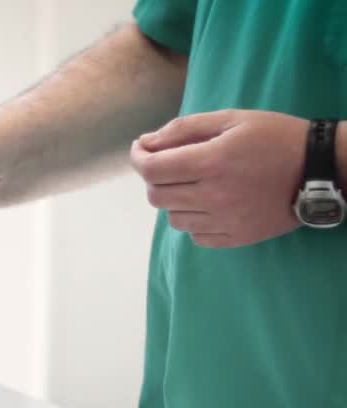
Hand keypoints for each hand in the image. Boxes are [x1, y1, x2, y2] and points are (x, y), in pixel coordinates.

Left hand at [130, 110, 306, 247]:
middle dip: (155, 178)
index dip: (138, 158)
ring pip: (173, 218)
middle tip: (169, 165)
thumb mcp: (232, 119)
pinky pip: (195, 235)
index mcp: (211, 162)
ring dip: (174, 199)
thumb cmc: (276, 138)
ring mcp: (224, 221)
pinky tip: (209, 203)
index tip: (141, 150)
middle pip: (156, 196)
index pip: (151, 170)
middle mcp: (213, 196)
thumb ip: (184, 129)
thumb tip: (146, 143)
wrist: (320, 170)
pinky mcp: (235, 238)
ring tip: (194, 183)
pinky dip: (193, 220)